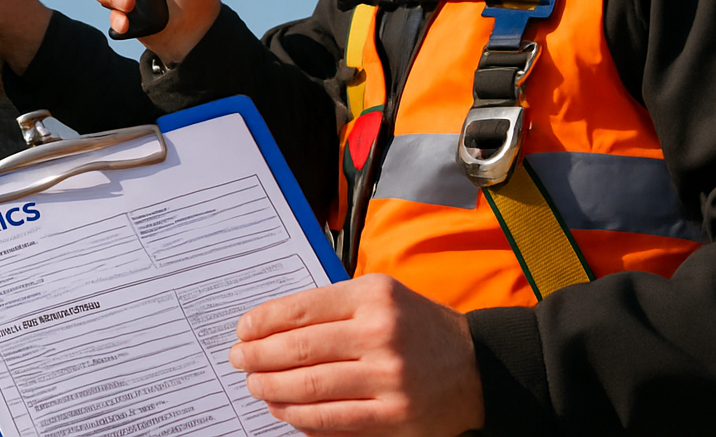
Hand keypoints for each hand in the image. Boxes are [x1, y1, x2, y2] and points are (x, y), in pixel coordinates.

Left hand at [228, 274, 483, 436]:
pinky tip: (283, 410)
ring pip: (311, 386)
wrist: (476, 366)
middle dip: (259, 356)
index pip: (302, 308)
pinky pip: (333, 419)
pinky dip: (300, 416)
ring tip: (255, 386)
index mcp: (374, 296)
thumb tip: (273, 326)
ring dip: (272, 388)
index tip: (243, 330)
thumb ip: (335, 307)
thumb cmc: (420, 327)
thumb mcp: (384, 297)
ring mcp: (388, 376)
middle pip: (300, 348)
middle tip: (239, 360)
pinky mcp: (394, 414)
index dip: (264, 321)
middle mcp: (381, 332)